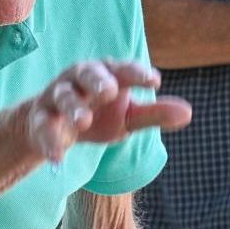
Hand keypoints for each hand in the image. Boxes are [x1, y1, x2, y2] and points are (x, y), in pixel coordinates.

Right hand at [22, 60, 192, 163]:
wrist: (54, 126)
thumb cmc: (99, 114)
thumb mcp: (128, 116)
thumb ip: (154, 114)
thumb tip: (188, 113)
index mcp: (106, 74)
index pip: (122, 69)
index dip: (136, 73)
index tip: (154, 81)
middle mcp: (80, 79)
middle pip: (87, 72)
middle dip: (97, 80)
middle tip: (108, 91)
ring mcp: (57, 96)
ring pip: (63, 96)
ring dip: (72, 107)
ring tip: (83, 122)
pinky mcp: (40, 118)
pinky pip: (43, 127)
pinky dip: (49, 142)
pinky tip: (58, 159)